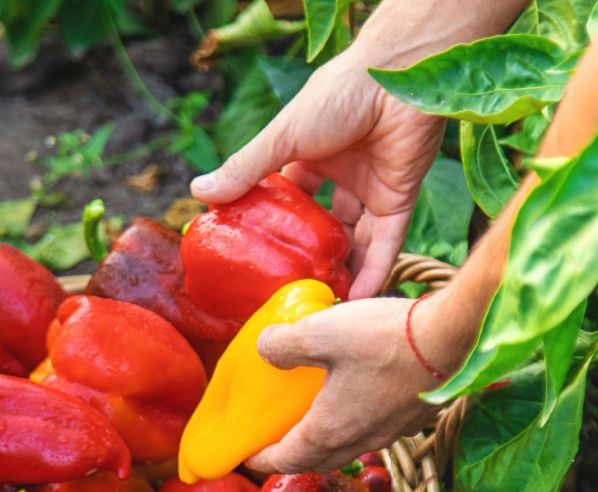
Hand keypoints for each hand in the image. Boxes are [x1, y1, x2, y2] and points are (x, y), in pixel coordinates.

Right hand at [190, 48, 444, 299]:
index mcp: (311, 153)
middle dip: (309, 255)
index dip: (274, 222)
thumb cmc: (338, 95)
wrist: (399, 80)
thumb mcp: (283, 136)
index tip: (255, 256)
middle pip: (323, 223)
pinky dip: (373, 270)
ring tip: (321, 305)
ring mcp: (373, 188)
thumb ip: (245, 168)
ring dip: (342, 270)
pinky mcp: (401, 200)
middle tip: (289, 291)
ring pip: (355, 239)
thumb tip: (197, 193)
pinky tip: (356, 299)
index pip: (289, 194)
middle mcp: (342, 173)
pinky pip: (386, 243)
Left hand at [244, 295, 459, 473]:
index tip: (248, 454)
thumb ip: (284, 344)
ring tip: (315, 417)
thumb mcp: (321, 331)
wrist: (455, 338)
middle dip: (293, 455)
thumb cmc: (387, 339)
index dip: (262, 460)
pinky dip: (356, 425)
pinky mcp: (413, 418)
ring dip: (327, 442)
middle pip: (318, 461)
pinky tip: (357, 397)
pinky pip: (375, 432)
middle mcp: (361, 440)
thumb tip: (263, 349)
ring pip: (349, 448)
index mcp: (330, 430)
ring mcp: (391, 432)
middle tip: (277, 438)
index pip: (286, 460)